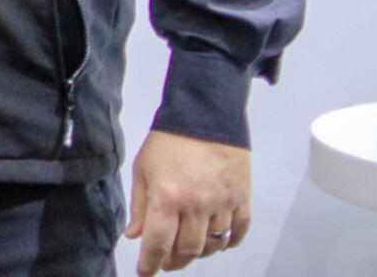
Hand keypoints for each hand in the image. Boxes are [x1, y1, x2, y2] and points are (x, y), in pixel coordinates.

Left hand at [125, 130, 251, 273]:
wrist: (205, 116)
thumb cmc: (170, 140)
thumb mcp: (144, 169)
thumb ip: (140, 206)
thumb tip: (135, 235)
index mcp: (168, 197)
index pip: (159, 243)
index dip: (151, 263)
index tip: (146, 272)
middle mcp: (197, 205)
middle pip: (188, 249)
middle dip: (175, 261)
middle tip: (167, 263)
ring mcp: (223, 204)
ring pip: (212, 244)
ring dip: (199, 253)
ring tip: (188, 251)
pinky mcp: (241, 199)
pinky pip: (238, 232)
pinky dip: (228, 243)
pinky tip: (218, 244)